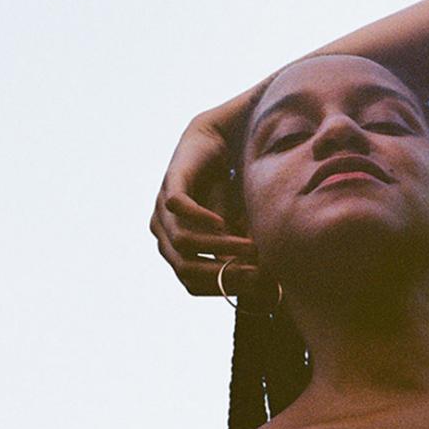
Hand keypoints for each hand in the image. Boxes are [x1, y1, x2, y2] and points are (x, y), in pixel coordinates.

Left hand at [151, 102, 260, 296]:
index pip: (192, 283)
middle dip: (223, 274)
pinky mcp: (170, 182)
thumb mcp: (236, 226)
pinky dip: (201, 218)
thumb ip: (240, 252)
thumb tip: (265, 282)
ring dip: (220, 247)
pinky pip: (178, 208)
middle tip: (257, 272)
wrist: (218, 139)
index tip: (255, 286)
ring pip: (183, 242)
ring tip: (252, 246)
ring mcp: (163, 209)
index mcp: (176, 249)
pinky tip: (224, 221)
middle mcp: (164, 233)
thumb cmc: (227, 186)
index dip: (222, 288)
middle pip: (185, 270)